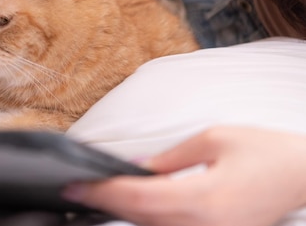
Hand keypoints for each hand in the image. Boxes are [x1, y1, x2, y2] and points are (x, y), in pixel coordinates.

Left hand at [62, 126, 305, 225]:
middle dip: (104, 204)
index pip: (137, 198)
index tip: (73, 185)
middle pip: (141, 219)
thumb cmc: (265, 152)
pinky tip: (133, 207)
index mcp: (203, 200)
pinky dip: (148, 219)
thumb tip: (137, 168)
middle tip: (74, 190)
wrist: (304, 176)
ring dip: (123, 214)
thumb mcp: (214, 139)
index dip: (101, 192)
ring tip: (96, 197)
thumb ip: (171, 157)